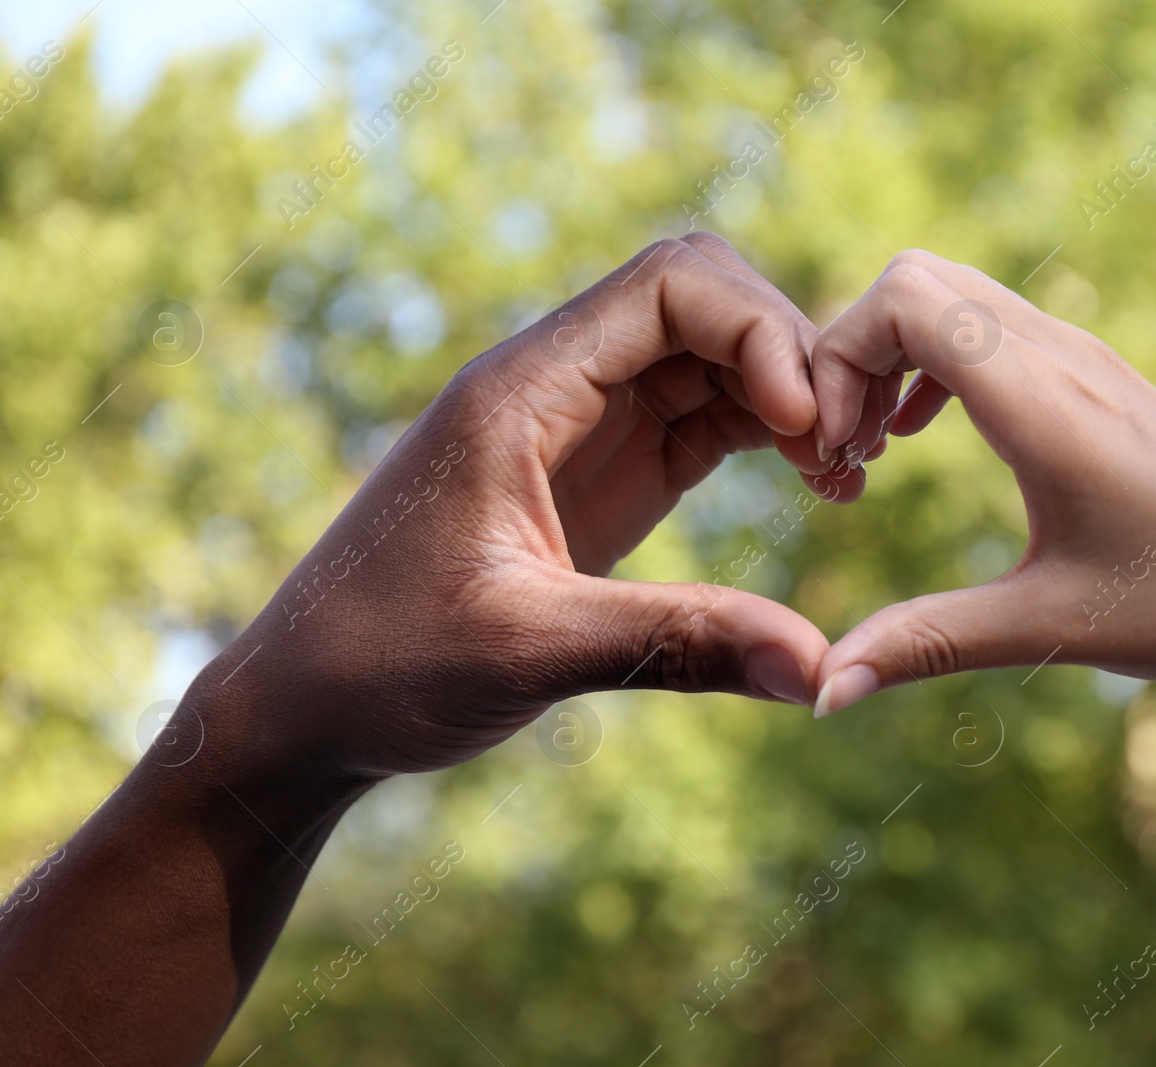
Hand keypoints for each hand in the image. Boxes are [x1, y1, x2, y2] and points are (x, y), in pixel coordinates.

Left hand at [194, 232, 831, 780]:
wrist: (307, 703)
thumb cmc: (384, 665)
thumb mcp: (530, 652)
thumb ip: (675, 646)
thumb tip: (820, 670)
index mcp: (521, 391)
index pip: (669, 284)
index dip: (760, 331)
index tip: (809, 425)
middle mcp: (556, 385)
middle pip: (706, 299)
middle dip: (792, 354)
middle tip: (847, 452)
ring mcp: (583, 424)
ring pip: (715, 353)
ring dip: (791, 395)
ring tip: (848, 475)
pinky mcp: (605, 470)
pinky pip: (705, 414)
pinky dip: (771, 434)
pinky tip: (821, 486)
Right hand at [805, 250, 1155, 714]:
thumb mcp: (1047, 626)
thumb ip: (923, 644)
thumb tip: (824, 692)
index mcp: (1043, 401)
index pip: (904, 296)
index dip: (839, 357)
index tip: (839, 453)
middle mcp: (1062, 356)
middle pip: (915, 276)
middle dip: (852, 351)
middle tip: (848, 450)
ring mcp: (1085, 358)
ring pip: (951, 294)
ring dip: (892, 357)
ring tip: (877, 451)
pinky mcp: (1098, 378)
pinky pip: (988, 325)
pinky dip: (933, 362)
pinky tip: (926, 439)